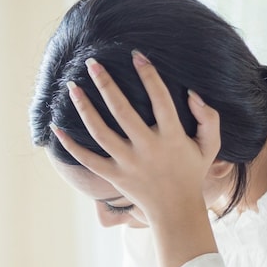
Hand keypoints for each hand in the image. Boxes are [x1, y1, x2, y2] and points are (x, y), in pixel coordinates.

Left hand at [50, 51, 221, 225]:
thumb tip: (192, 93)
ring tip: (71, 87)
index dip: (149, 76)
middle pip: (123, 112)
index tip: (136, 55)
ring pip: (101, 133)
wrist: (176, 210)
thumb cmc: (191, 172)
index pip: (160, 99)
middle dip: (106, 85)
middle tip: (92, 63)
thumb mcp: (209, 145)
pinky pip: (88, 160)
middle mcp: (147, 148)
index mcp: (172, 136)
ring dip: (84, 109)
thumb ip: (207, 118)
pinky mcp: (114, 176)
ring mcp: (128, 163)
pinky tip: (57, 128)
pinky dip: (71, 146)